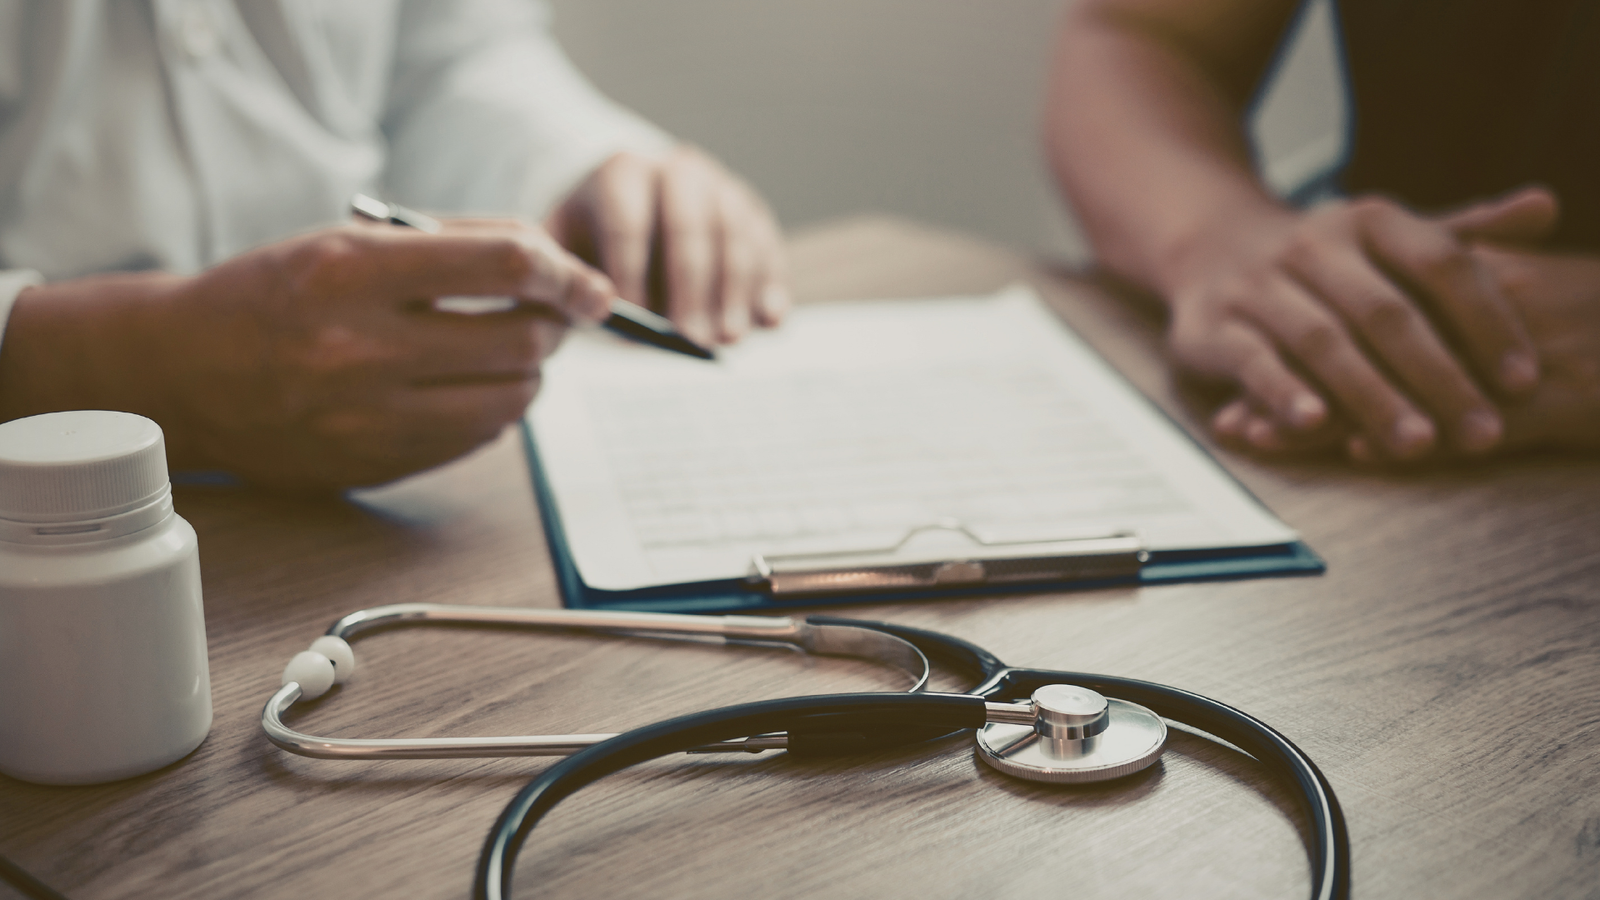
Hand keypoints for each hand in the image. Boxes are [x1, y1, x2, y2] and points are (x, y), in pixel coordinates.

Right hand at [0, 220, 613, 487]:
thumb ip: (452, 244)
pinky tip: (465, 386)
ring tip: (505, 347)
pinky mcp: (377, 465)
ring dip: (529, 371)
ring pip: (512, 399)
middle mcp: (361, 348)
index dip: (567, 272)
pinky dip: (492, 409)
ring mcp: (368, 417)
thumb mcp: (347, 240)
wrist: (183, 373)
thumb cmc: (273, 293)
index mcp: (351, 272)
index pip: (504, 264)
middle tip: (549, 313)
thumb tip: (556, 263)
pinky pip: (478, 440)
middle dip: (554, 324)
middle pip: (522, 338)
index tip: (590, 285)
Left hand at [545, 146, 789, 346]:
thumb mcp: (561, 248)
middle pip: (688, 228)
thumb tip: (597, 309)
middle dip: (691, 288)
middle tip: (692, 339)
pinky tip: (769, 321)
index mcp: (622, 173)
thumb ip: (566, 278)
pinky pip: (769, 248)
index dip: (630, 274)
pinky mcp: (754, 215)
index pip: (627, 224)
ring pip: (735, 236)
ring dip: (734, 292)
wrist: (630, 210)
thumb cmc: (591, 240)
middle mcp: (678, 171)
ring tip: (728, 339)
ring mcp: (722, 190)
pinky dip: (771, 286)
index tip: (634, 321)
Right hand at [1214, 234, 1599, 456]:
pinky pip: (1252, 363)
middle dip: (1438, 376)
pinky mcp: (1212, 329)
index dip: (1485, 322)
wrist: (1209, 245)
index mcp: (1368, 220)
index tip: (1521, 380)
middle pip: (1384, 313)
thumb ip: (1463, 236)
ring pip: (1322, 344)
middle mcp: (1311, 245)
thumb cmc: (1323, 258)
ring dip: (1372, 396)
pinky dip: (1283, 394)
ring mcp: (1257, 286)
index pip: (1439, 265)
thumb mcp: (1388, 238)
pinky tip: (1314, 425)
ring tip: (1417, 445)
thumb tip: (1544, 208)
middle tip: (1481, 433)